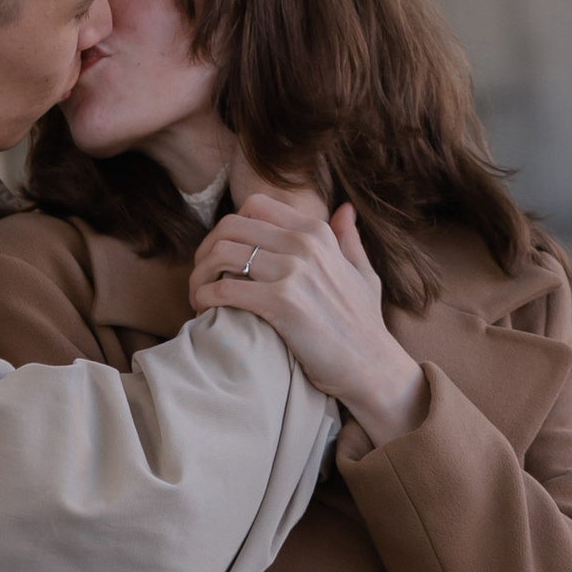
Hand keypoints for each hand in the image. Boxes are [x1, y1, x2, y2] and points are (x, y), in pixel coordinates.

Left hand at [191, 189, 424, 441]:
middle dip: (206, 249)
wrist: (371, 366)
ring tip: (199, 295)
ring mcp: (294, 272)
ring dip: (200, 275)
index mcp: (318, 232)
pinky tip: (205, 310)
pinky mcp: (282, 303)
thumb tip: (345, 208)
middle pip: (230, 226)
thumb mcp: (363, 273)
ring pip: (221, 254)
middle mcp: (305, 244)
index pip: (255, 205)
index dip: (229, 227)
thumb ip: (349, 239)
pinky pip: (225, 288)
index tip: (221, 252)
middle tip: (203, 275)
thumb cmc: (364, 324)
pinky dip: (205, 298)